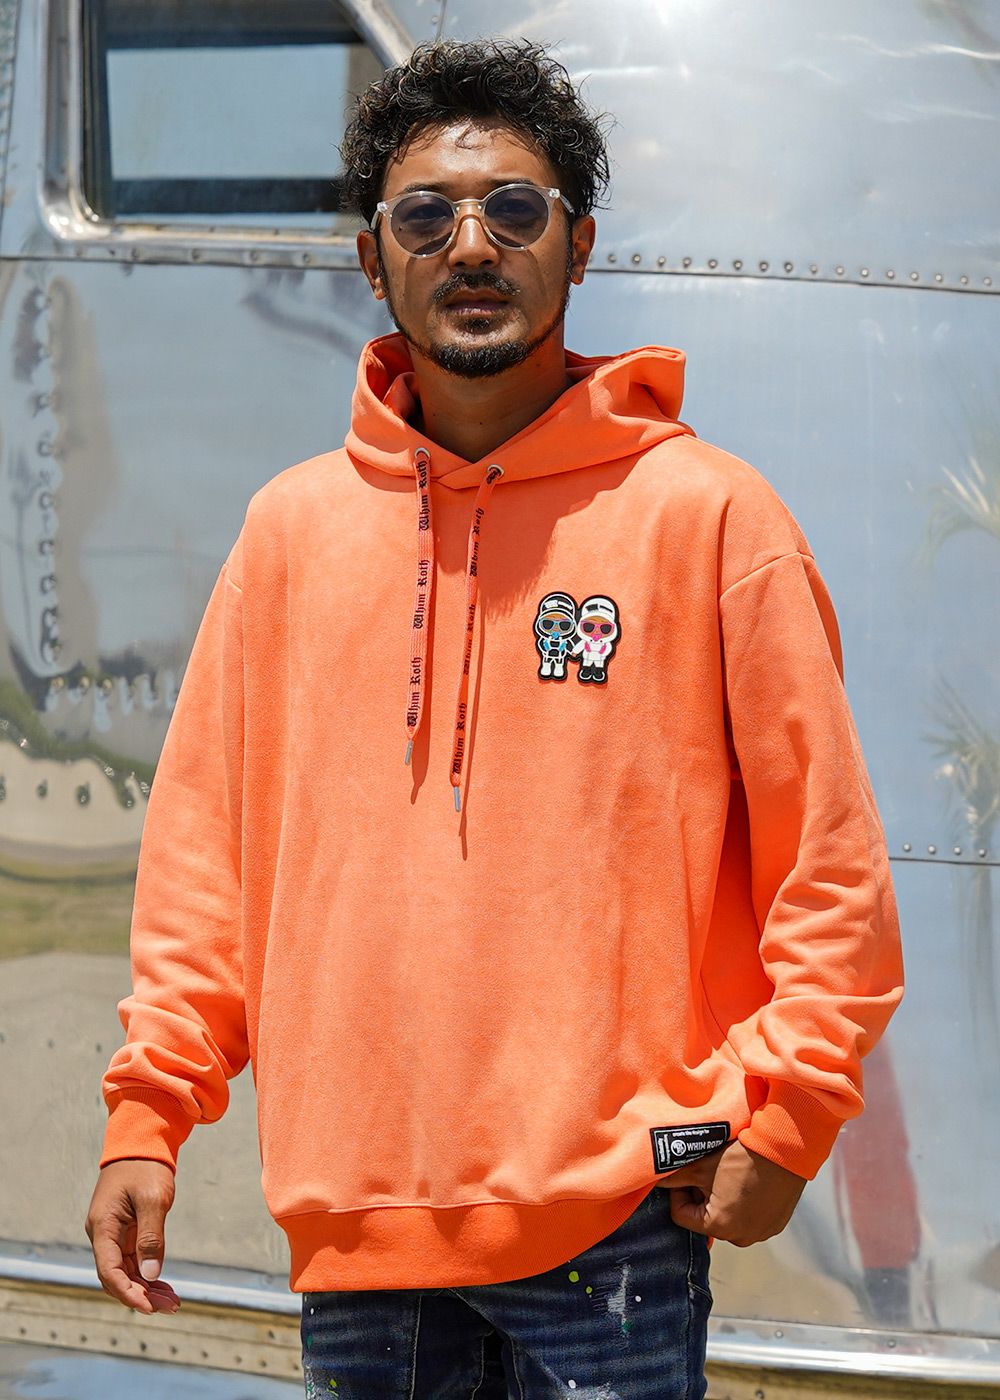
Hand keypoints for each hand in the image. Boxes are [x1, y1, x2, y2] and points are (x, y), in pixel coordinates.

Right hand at [84, 1160, 181, 1313]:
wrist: (142, 1140)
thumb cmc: (146, 1166)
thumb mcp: (152, 1199)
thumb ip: (151, 1237)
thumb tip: (150, 1274)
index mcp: (103, 1227)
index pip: (110, 1272)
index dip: (129, 1293)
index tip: (149, 1308)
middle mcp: (102, 1233)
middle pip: (116, 1276)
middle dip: (141, 1295)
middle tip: (170, 1307)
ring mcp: (112, 1232)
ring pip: (125, 1270)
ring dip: (146, 1287)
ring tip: (171, 1301)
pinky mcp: (123, 1229)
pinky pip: (131, 1259)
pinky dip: (146, 1272)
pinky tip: (163, 1284)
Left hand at [663, 1140, 806, 1246]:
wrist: (784, 1148)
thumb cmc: (741, 1157)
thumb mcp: (701, 1165)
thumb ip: (674, 1178)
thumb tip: (656, 1181)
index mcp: (719, 1227)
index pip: (681, 1216)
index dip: (679, 1192)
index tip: (689, 1173)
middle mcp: (741, 1238)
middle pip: (705, 1218)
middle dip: (701, 1196)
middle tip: (709, 1171)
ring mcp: (761, 1233)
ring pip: (728, 1218)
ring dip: (722, 1200)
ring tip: (730, 1175)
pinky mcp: (776, 1225)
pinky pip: (750, 1218)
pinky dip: (744, 1203)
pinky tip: (748, 1181)